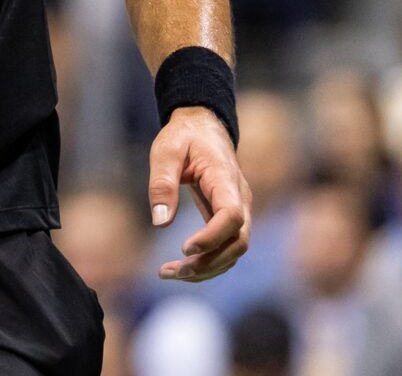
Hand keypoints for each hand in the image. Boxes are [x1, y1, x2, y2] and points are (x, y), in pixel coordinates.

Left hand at [148, 107, 250, 282]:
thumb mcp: (166, 150)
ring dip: (206, 268)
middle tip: (172, 271)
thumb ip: (162, 183)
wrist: (204, 127)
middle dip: (208, 262)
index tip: (183, 248)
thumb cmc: (184, 137)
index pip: (231, 215)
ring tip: (169, 273)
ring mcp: (239, 210)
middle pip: (238, 241)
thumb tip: (160, 221)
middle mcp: (240, 198)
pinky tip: (181, 268)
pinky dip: (208, 263)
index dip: (212, 237)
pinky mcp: (230, 219)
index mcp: (225, 179)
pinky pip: (227, 247)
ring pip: (234, 250)